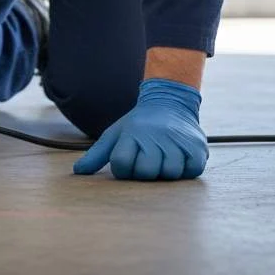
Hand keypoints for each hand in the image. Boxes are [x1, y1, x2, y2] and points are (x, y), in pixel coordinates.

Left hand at [73, 78, 207, 180]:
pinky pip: (192, 170)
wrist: (170, 102)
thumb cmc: (139, 124)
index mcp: (132, 133)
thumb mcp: (115, 134)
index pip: (121, 165)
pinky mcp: (197, 147)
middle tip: (148, 158)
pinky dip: (186, 169)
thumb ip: (97, 154)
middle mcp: (154, 136)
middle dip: (144, 171)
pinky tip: (180, 158)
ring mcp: (177, 141)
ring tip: (163, 157)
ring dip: (166, 171)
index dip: (123, 168)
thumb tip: (78, 171)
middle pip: (145, 172)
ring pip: (169, 173)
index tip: (128, 159)